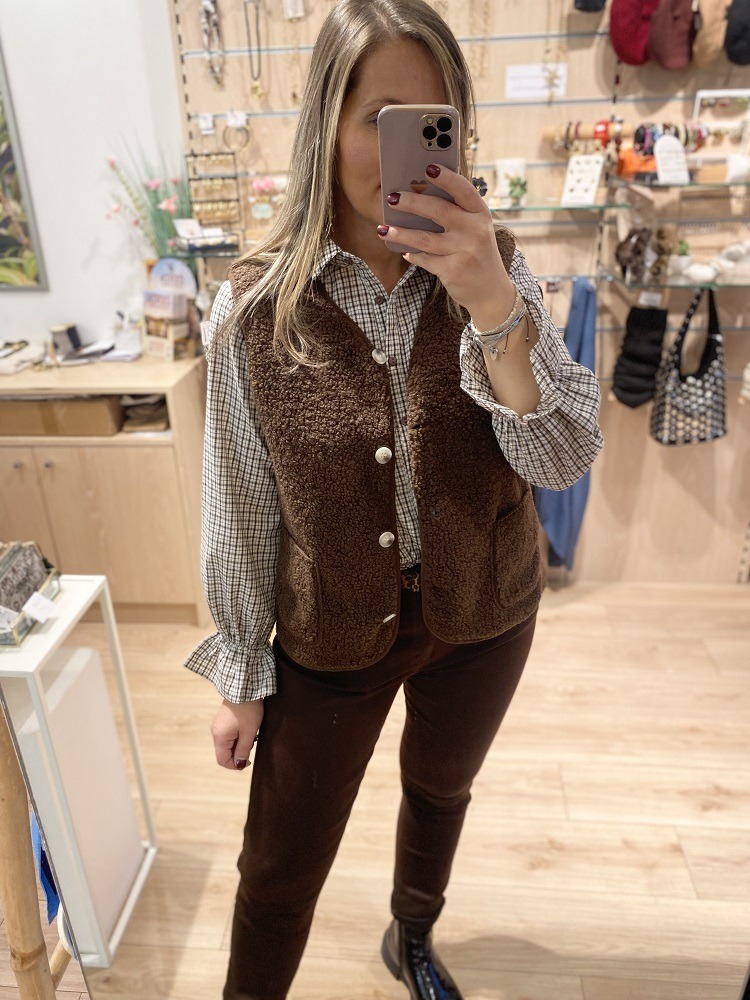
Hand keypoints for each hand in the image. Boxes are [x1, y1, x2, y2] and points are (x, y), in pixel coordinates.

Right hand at [211, 698, 263, 771]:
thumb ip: (243, 750)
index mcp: (219, 737)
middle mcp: (215, 732)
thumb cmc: (248, 709)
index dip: (235, 765)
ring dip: (239, 744)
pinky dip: (238, 736)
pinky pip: (229, 735)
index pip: (222, 760)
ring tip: (252, 735)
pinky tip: (248, 729)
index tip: (248, 761)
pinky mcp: (223, 720)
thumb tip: (239, 765)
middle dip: (239, 752)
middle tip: (252, 744)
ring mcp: (218, 725)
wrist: (245, 687)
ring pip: (228, 743)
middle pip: (224, 752)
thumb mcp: (249, 732)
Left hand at [377, 165, 514, 326]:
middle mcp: (475, 231)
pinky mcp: (453, 271)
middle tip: (392, 198)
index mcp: (481, 214)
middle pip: (439, 211)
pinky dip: (413, 255)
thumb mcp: (475, 230)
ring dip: (401, 233)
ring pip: (425, 238)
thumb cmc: (477, 254)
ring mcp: (465, 252)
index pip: (464, 190)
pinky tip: (404, 251)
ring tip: (383, 229)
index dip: (446, 178)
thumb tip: (419, 195)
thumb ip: (457, 214)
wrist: (491, 292)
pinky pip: (425, 259)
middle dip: (412, 203)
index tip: (428, 168)